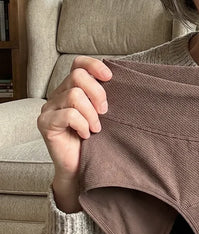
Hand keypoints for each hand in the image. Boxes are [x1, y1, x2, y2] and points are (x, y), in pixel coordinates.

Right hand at [37, 56, 111, 211]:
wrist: (81, 169)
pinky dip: (82, 124)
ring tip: (96, 128)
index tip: (110, 77)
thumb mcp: (102, 115)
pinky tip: (86, 135)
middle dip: (97, 92)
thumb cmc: (94, 141)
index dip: (93, 65)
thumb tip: (119, 81)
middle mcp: (57, 95)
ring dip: (91, 113)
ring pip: (74, 95)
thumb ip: (103, 97)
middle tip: (104, 112)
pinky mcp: (45, 124)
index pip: (78, 64)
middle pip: (77, 76)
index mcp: (71, 89)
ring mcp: (49, 109)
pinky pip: (68, 114)